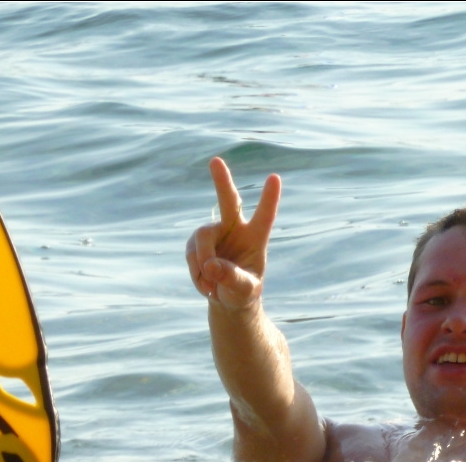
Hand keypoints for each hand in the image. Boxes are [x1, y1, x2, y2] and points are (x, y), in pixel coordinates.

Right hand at [186, 158, 280, 309]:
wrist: (226, 297)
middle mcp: (235, 228)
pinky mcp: (196, 242)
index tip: (275, 178)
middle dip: (221, 181)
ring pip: (201, 238)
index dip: (269, 198)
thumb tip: (211, 265)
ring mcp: (214, 233)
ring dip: (203, 264)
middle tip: (216, 161)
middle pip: (228, 201)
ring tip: (212, 286)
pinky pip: (191, 254)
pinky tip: (206, 285)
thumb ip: (232, 278)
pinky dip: (196, 273)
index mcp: (256, 237)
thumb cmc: (243, 292)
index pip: (265, 215)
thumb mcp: (244, 290)